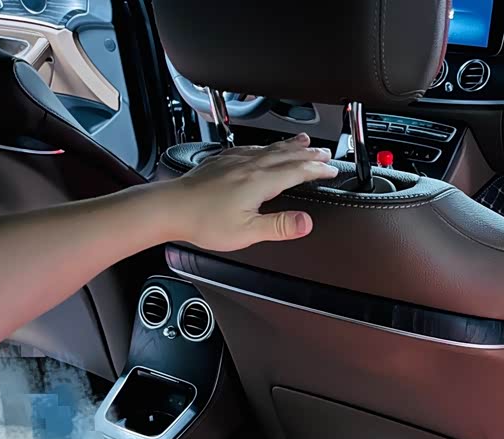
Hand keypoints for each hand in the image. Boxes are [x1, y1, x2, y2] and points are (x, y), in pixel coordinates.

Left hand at [160, 133, 338, 251]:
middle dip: (309, 154)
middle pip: (286, 156)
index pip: (297, 171)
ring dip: (290, 146)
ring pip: (270, 148)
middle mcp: (249, 166)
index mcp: (259, 182)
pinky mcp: (221, 161)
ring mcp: (234, 160)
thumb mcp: (246, 232)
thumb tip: (307, 222)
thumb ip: (278, 226)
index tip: (331, 170)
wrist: (171, 207)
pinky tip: (265, 148)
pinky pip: (252, 148)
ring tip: (303, 142)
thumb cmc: (205, 221)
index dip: (317, 170)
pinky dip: (266, 146)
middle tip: (325, 153)